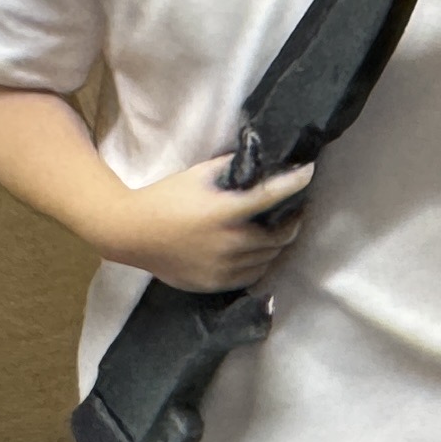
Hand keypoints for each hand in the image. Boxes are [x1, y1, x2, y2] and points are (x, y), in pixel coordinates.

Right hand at [99, 154, 313, 289]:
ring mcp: (223, 267)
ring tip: (279, 228)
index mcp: (226, 212)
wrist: (131, 234)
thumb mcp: (199, 174)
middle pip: (280, 234)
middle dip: (293, 218)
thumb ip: (232, 166)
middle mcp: (230, 243)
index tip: (309, 171)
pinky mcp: (214, 284)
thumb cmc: (166, 198)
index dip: (296, 181)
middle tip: (296, 207)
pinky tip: (260, 250)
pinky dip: (262, 262)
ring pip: (269, 257)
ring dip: (278, 242)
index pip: (273, 196)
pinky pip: (252, 275)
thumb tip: (260, 157)